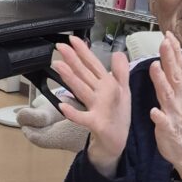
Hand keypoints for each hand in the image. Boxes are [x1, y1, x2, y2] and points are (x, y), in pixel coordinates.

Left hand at [50, 37, 130, 175]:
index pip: (94, 65)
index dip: (83, 52)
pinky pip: (83, 117)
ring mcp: (101, 108)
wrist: (119, 142)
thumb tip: (119, 52)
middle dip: (73, 59)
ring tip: (57, 65)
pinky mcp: (97, 124)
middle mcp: (105, 93)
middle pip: (86, 74)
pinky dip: (73, 112)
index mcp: (110, 84)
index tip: (72, 39)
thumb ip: (120, 71)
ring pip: (82, 90)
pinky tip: (61, 105)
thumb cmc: (118, 115)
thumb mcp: (124, 91)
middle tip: (60, 46)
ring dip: (70, 78)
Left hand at [148, 32, 181, 177]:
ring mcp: (176, 114)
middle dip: (170, 59)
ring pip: (168, 96)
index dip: (174, 51)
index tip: (168, 34)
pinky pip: (164, 123)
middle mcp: (181, 100)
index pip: (180, 67)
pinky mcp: (169, 130)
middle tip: (164, 42)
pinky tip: (153, 111)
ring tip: (155, 67)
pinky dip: (159, 116)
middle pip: (175, 76)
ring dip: (162, 81)